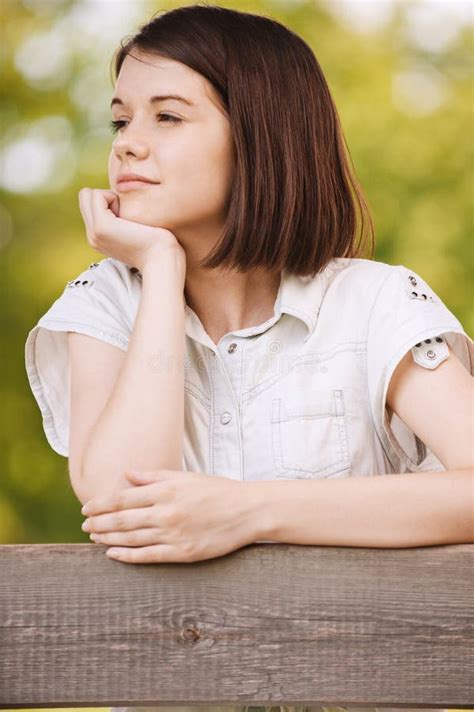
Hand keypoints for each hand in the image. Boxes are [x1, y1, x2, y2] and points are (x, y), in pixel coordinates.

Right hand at [78, 187, 185, 272]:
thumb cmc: (160, 245)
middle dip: (105, 196)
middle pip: (85, 197)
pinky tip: (127, 215)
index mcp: (99, 238)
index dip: (108, 201)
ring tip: (126, 216)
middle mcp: (92, 236)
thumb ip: (125, 220)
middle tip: (125, 213)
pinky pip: (96, 195)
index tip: (127, 216)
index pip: (89, 204)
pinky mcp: (101, 226)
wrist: (163, 260)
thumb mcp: (137, 231)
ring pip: (87, 194)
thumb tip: (124, 205)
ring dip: (109, 197)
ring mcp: (94, 233)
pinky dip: (113, 197)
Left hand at [80, 469, 259, 562]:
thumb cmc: (217, 491)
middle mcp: (166, 512)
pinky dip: (127, 556)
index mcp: (166, 490)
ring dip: (108, 539)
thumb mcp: (186, 477)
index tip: (87, 507)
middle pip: (123, 520)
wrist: (247, 511)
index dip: (101, 504)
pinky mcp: (182, 552)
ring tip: (94, 537)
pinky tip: (113, 555)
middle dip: (99, 522)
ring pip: (131, 538)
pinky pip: (148, 556)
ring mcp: (174, 534)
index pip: (124, 498)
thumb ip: (154, 476)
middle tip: (84, 524)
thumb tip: (127, 474)